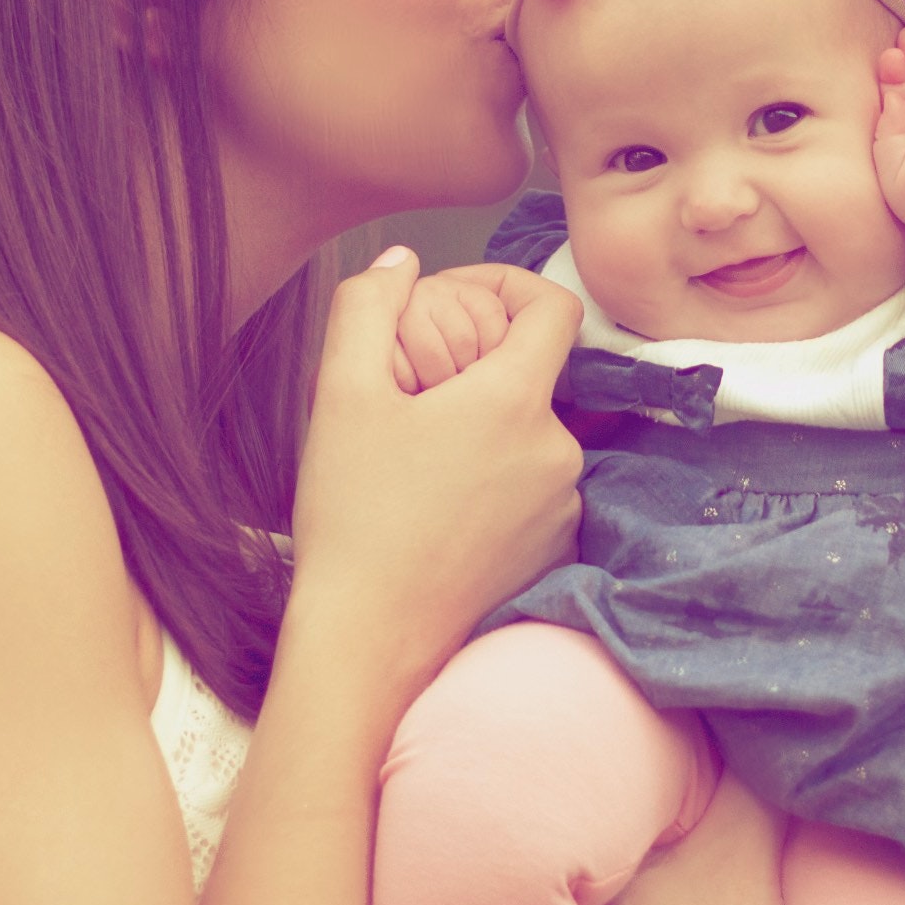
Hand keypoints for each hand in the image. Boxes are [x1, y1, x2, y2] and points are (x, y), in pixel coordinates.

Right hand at [288, 248, 582, 694]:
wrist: (370, 643)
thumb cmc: (353, 520)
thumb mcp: (340, 396)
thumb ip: (366, 308)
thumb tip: (401, 262)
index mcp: (516, 402)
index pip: (555, 307)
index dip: (509, 286)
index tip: (459, 301)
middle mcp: (559, 450)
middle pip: (530, 375)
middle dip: (474, 370)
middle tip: (407, 396)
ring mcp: (564, 506)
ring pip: (526, 435)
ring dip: (481, 431)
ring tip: (413, 461)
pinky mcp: (555, 550)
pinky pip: (531, 490)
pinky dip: (493, 483)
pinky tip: (436, 508)